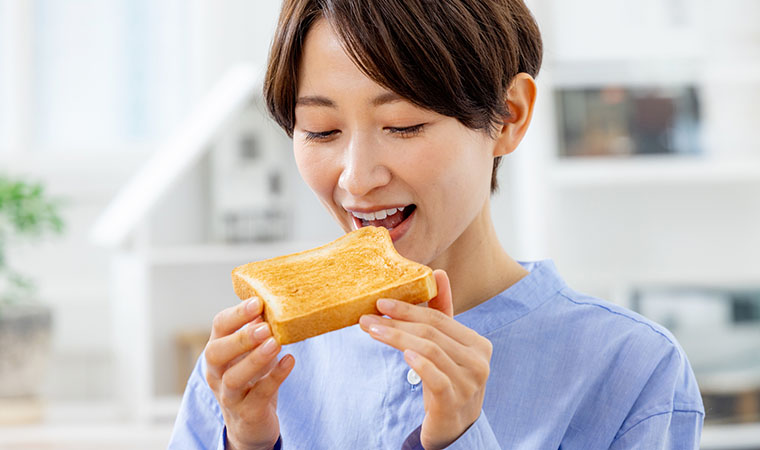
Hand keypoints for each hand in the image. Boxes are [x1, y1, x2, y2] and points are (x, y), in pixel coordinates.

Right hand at [205, 298, 294, 449]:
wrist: (251, 424)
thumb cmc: (252, 379)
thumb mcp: (253, 352)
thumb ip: (260, 330)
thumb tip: (276, 300)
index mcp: (218, 350)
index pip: (219, 327)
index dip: (237, 314)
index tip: (258, 302)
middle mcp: (216, 373)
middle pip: (216, 353)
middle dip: (241, 338)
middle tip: (265, 327)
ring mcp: (229, 395)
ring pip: (233, 378)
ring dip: (254, 358)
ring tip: (276, 343)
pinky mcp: (247, 413)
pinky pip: (258, 395)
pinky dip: (274, 377)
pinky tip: (289, 361)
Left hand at [359, 270, 492, 448]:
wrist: (454, 428)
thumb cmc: (448, 380)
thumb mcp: (446, 347)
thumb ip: (442, 312)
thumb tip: (439, 272)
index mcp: (478, 344)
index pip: (439, 319)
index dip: (409, 309)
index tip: (380, 302)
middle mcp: (478, 361)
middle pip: (431, 333)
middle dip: (397, 323)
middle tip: (367, 317)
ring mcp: (469, 383)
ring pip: (429, 351)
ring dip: (396, 339)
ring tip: (372, 332)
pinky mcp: (454, 402)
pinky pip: (435, 378)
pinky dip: (418, 364)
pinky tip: (402, 354)